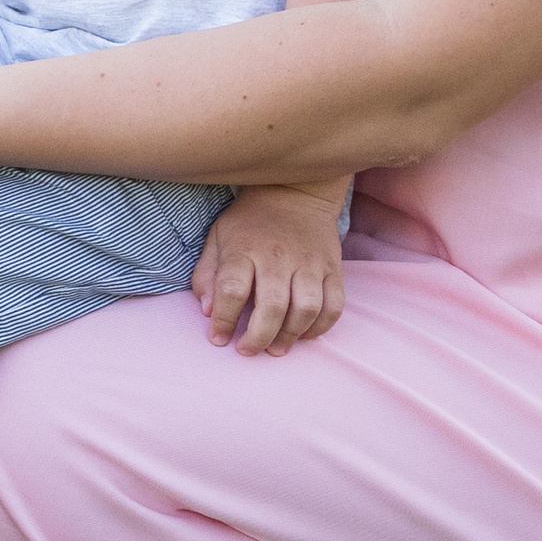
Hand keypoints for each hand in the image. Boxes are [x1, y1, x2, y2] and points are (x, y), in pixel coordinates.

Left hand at [191, 184, 347, 355]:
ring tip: (276, 348)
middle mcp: (278, 257)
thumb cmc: (250, 221)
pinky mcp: (332, 268)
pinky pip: (334, 305)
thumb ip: (207, 274)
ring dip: (290, 337)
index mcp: (244, 249)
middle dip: (258, 338)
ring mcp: (309, 262)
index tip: (218, 339)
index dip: (224, 321)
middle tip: (247, 350)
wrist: (295, 190)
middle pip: (272, 307)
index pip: (232, 290)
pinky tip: (303, 334)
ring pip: (306, 309)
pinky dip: (320, 327)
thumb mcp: (218, 236)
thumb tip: (208, 312)